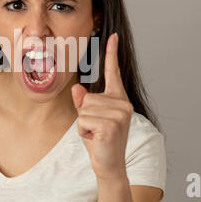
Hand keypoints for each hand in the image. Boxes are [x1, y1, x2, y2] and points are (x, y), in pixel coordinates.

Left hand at [71, 32, 133, 181]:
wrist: (109, 165)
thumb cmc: (99, 140)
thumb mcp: (89, 117)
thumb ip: (84, 102)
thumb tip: (77, 89)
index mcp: (118, 99)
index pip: (113, 72)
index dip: (111, 53)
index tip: (113, 36)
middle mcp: (122, 104)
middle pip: (87, 97)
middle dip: (84, 115)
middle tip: (96, 129)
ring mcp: (119, 114)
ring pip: (83, 108)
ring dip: (84, 124)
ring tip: (96, 134)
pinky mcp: (111, 124)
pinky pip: (83, 120)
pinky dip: (83, 132)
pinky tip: (96, 139)